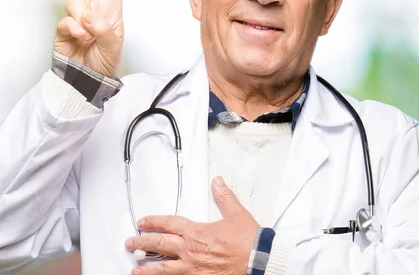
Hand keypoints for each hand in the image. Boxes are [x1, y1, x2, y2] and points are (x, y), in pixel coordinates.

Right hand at [54, 0, 123, 77]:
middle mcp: (95, 12)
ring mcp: (79, 19)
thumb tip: (92, 16)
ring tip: (90, 35)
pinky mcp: (65, 29)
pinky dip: (74, 29)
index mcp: (111, 14)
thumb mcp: (114, 48)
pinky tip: (81, 38)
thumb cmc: (104, 64)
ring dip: (84, 17)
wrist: (88, 81)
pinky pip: (66, 21)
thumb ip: (106, 31)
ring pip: (77, 2)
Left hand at [125, 177, 260, 274]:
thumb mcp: (237, 214)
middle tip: (130, 242)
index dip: (154, 222)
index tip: (143, 222)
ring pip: (163, 269)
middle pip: (160, 245)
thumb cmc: (248, 240)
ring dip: (147, 269)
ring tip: (135, 270)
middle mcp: (191, 251)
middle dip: (143, 242)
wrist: (258, 260)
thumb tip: (217, 182)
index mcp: (197, 232)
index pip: (169, 224)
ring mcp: (193, 268)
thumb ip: (224, 197)